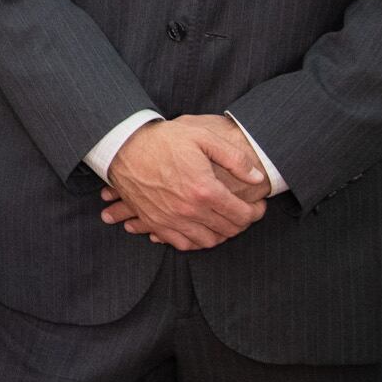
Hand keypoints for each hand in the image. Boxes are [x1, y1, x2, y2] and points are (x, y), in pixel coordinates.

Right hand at [100, 115, 267, 250]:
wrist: (123, 146)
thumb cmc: (163, 139)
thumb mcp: (203, 137)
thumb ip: (235, 159)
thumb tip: (257, 178)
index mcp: (205, 190)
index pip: (243, 215)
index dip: (256, 212)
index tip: (258, 205)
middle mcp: (189, 210)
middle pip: (228, 230)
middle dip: (242, 223)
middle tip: (244, 211)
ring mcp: (170, 219)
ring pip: (207, 241)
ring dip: (221, 234)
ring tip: (224, 220)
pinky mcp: (154, 222)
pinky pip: (181, 244)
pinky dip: (195, 241)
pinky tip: (200, 229)